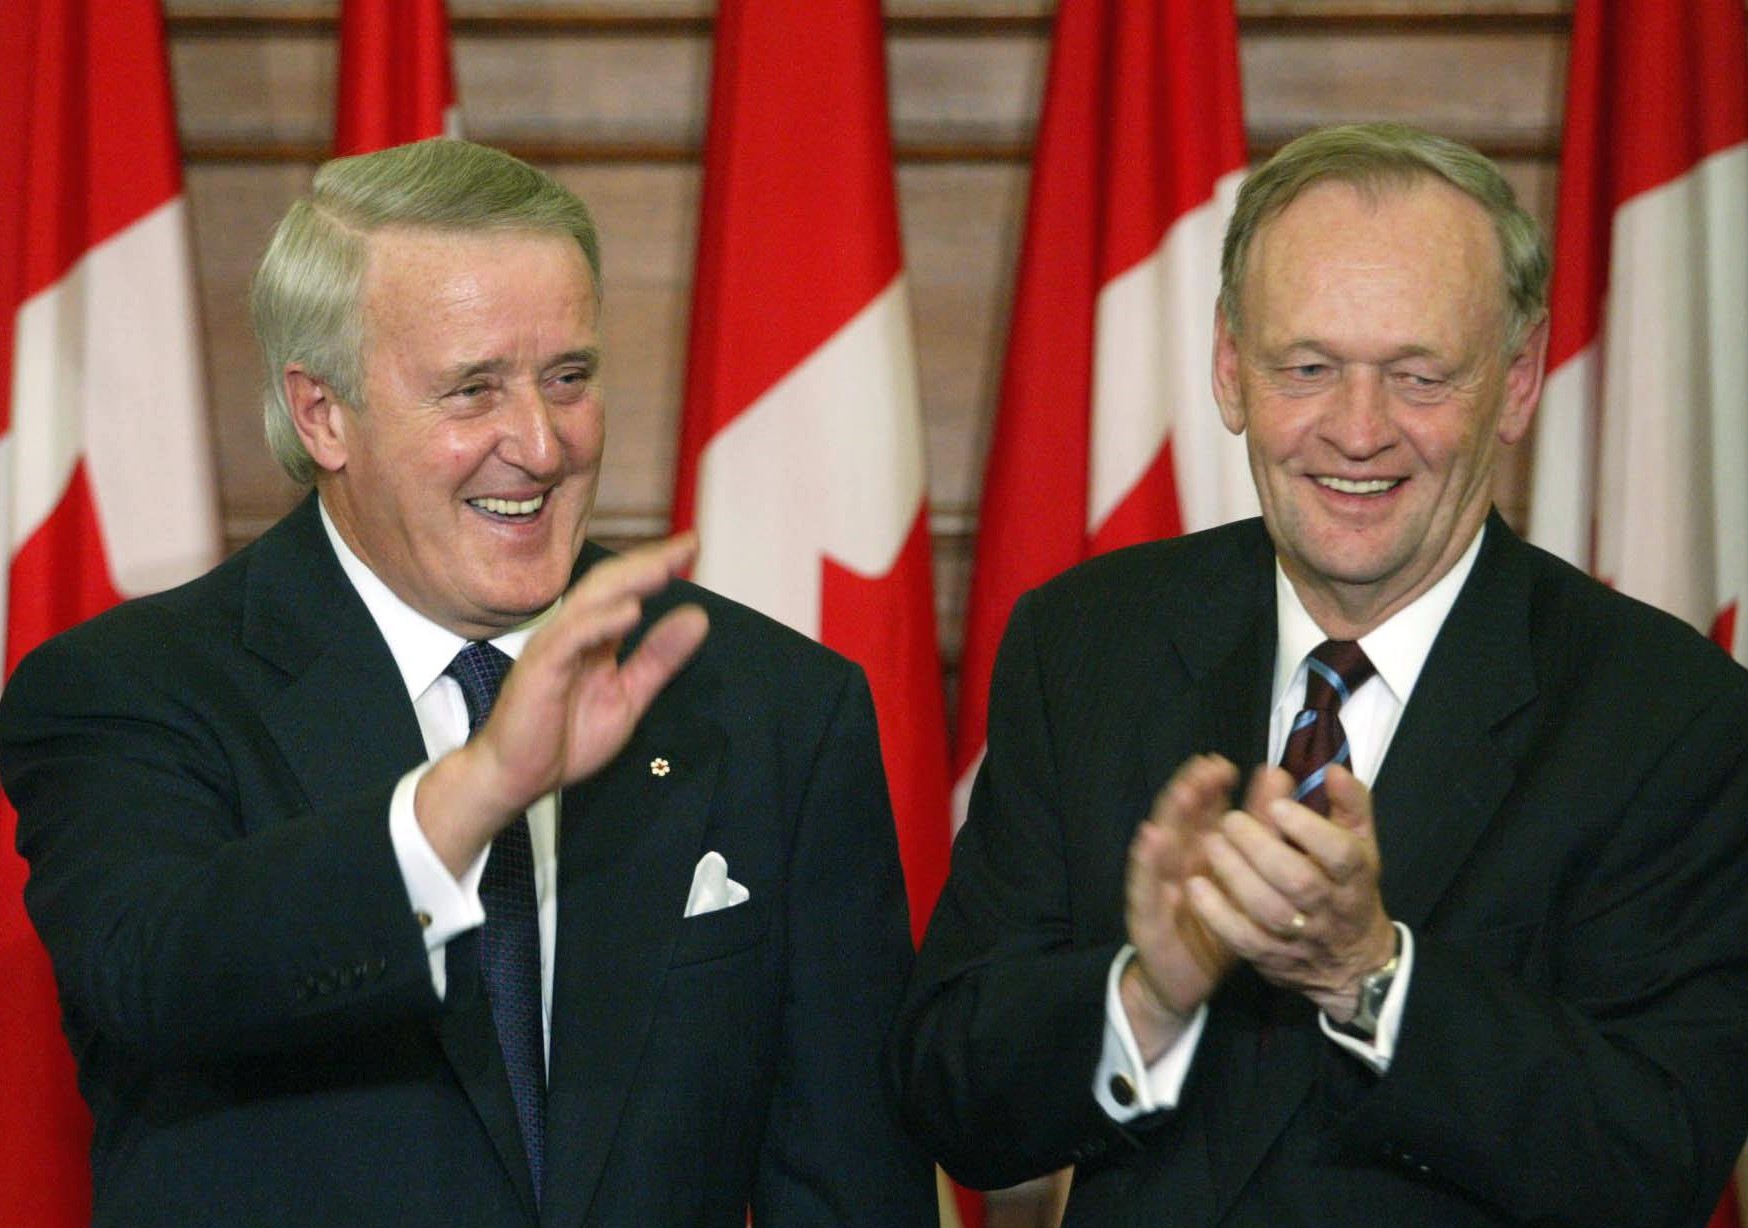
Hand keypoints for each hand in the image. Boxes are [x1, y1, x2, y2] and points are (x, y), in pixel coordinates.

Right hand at [416, 534, 709, 873]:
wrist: (518, 777)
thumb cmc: (563, 738)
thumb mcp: (629, 697)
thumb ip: (659, 658)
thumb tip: (697, 618)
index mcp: (594, 637)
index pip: (627, 589)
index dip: (658, 566)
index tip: (691, 545)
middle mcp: (573, 633)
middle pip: (611, 584)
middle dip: (649, 562)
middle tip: (686, 544)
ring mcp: (554, 647)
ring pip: (591, 601)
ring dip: (629, 581)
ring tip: (664, 566)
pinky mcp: (540, 669)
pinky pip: (570, 637)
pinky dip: (600, 622)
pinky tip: (630, 612)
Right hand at [1121, 754, 1240, 1060]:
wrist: (1185, 978)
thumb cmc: (1218, 923)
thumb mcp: (1246, 879)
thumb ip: (1261, 830)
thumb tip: (1281, 779)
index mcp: (1199, 850)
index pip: (1204, 811)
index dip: (1212, 786)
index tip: (1226, 765)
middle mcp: (1176, 861)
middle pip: (1182, 819)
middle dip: (1194, 791)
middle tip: (1208, 768)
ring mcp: (1157, 885)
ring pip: (1162, 843)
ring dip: (1171, 816)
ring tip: (1185, 792)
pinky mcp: (1146, 913)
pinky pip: (1145, 884)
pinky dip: (1146, 860)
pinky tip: (1151, 838)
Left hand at [1184, 763, 1395, 1022]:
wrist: (1354, 962)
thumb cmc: (1350, 888)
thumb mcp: (1362, 844)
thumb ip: (1351, 803)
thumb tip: (1332, 769)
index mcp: (1355, 876)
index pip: (1339, 854)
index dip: (1309, 830)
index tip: (1278, 805)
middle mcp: (1330, 908)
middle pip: (1298, 881)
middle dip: (1261, 848)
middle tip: (1231, 821)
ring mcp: (1301, 937)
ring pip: (1267, 910)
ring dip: (1235, 875)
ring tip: (1210, 843)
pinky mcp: (1272, 957)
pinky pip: (1243, 940)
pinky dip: (1217, 914)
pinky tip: (1196, 887)